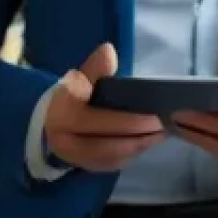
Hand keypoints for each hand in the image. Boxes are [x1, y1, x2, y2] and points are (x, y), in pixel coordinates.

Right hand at [45, 43, 165, 172]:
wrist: (53, 120)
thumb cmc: (76, 94)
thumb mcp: (82, 77)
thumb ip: (96, 68)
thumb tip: (107, 51)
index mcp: (63, 115)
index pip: (96, 120)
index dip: (126, 121)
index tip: (154, 116)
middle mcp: (63, 141)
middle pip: (105, 143)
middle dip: (137, 136)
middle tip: (164, 125)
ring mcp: (73, 158)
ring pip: (110, 156)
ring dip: (138, 146)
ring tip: (163, 132)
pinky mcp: (85, 166)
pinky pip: (111, 164)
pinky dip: (132, 154)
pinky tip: (150, 141)